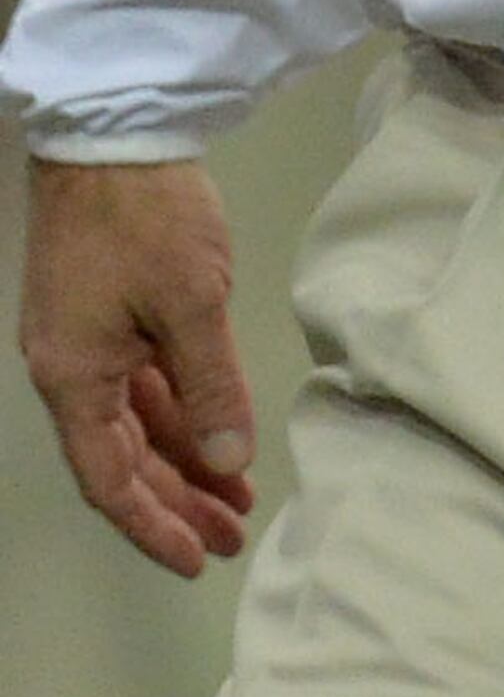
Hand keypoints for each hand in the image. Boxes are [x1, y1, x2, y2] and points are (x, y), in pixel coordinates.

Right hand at [21, 158, 253, 573]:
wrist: (114, 136)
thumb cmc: (148, 220)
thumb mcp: (192, 306)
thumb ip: (211, 389)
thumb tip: (226, 462)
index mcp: (75, 378)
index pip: (110, 479)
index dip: (152, 526)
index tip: (195, 561)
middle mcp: (73, 370)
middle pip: (125, 459)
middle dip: (177, 502)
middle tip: (232, 537)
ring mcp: (90, 342)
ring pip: (140, 424)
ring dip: (186, 461)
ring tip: (238, 498)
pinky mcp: (112, 314)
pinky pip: (146, 386)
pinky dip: (183, 415)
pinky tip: (221, 436)